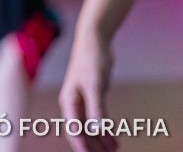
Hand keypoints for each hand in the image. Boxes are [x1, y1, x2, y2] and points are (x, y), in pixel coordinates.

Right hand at [59, 37, 118, 151]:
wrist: (94, 41)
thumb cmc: (91, 60)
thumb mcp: (95, 86)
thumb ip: (96, 109)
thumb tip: (97, 131)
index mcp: (69, 102)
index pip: (74, 130)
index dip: (82, 146)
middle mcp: (73, 103)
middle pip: (81, 131)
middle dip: (92, 146)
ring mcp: (83, 100)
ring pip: (90, 127)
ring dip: (100, 140)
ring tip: (113, 151)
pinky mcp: (92, 96)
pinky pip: (97, 118)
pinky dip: (105, 129)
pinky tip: (114, 137)